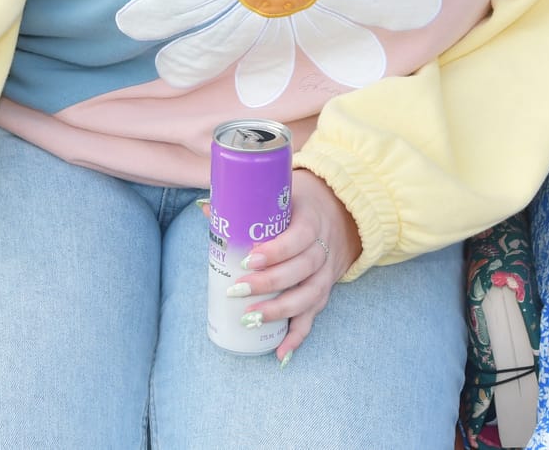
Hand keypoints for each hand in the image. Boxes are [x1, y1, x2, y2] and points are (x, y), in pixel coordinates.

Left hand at [227, 170, 360, 362]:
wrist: (341, 214)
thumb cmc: (300, 204)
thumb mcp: (281, 196)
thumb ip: (247, 203)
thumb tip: (208, 210)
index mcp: (312, 221)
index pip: (299, 237)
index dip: (276, 251)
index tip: (248, 259)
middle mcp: (323, 249)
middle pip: (302, 270)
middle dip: (269, 284)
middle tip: (238, 291)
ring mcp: (326, 273)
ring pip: (309, 296)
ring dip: (280, 311)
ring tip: (251, 319)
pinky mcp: (323, 292)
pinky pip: (313, 316)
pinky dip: (298, 337)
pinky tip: (280, 353)